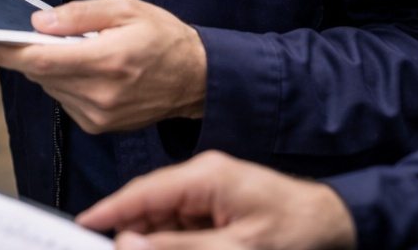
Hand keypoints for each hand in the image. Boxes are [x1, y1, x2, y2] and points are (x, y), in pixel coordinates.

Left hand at [0, 0, 206, 132]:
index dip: (5, 50)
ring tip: (66, 47)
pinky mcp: (99, 126)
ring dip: (47, 66)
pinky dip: (63, 81)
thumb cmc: (163, 37)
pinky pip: (64, 99)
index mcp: (107, 60)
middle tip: (19, 31)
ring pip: (49, 86)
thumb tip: (39, 21)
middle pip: (39, 73)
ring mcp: (99, 115)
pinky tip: (81, 67)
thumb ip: (79, 14)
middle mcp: (100, 94)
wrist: (198, 79)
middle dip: (25, 51)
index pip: (40, 59)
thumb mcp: (124, 8)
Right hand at [75, 151, 355, 249]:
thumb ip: (179, 248)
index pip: (144, 191)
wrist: (334, 222)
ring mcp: (209, 188)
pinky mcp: (216, 202)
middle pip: (149, 204)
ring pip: (163, 216)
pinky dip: (171, 238)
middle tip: (107, 246)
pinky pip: (181, 221)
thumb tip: (130, 244)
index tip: (83, 224)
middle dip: (130, 230)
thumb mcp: (236, 248)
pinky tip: (165, 247)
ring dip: (152, 237)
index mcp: (206, 176)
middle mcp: (202, 175)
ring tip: (135, 247)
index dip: (110, 209)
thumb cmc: (295, 231)